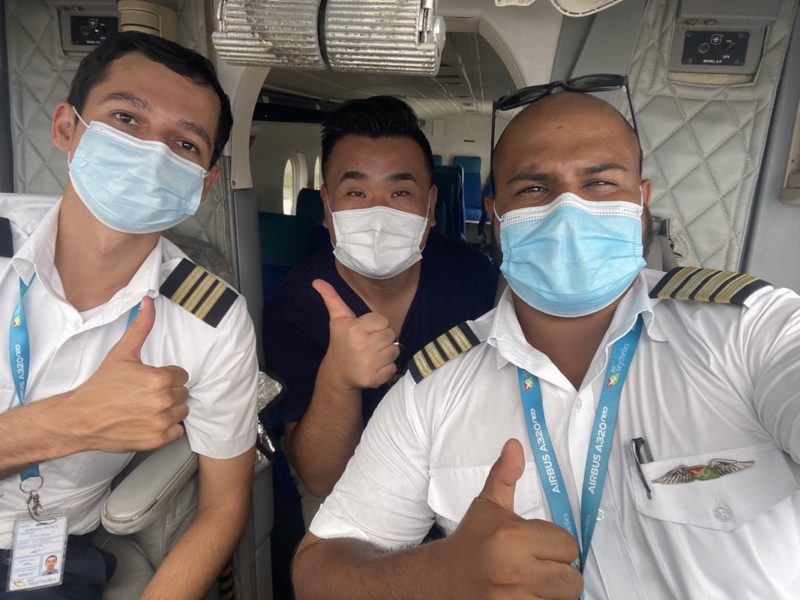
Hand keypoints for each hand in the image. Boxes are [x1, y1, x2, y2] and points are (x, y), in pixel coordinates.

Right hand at [68, 296, 189, 451]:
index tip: (149, 381)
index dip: (166, 376)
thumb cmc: (101, 386)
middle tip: (145, 394)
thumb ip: (141, 327)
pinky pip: (176, 431)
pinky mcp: (158, 440)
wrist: (81, 418)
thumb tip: (149, 303)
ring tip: (146, 407)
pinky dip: (166, 428)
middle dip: (168, 392)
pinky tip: (148, 421)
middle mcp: (163, 401)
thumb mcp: (122, 353)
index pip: (181, 375)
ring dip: (169, 410)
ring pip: (181, 411)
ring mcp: (161, 422)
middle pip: (182, 393)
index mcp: (160, 378)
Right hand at [313, 279, 399, 389]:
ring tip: (372, 355)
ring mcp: (369, 363)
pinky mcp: (375, 378)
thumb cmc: (341, 341)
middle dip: (383, 339)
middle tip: (370, 344)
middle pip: (391, 335)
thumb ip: (331, 298)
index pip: (383, 320)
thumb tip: (317, 280)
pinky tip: (374, 367)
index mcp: (355, 329)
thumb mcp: (337, 319)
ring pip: (394, 351)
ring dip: (386, 353)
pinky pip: (393, 368)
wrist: (338, 372)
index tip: (366, 332)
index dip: (377, 326)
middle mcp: (362, 345)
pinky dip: (387, 369)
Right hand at [444, 439, 582, 599]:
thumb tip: (514, 445)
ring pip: (563, 599)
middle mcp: (515, 570)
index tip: (541, 544)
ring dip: (554, 591)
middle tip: (542, 565)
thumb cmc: (471, 541)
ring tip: (536, 581)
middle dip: (560, 572)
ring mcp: (514, 599)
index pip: (567, 545)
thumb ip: (504, 476)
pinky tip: (529, 593)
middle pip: (571, 579)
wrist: (441, 578)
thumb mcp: (487, 506)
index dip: (557, 544)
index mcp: (513, 537)